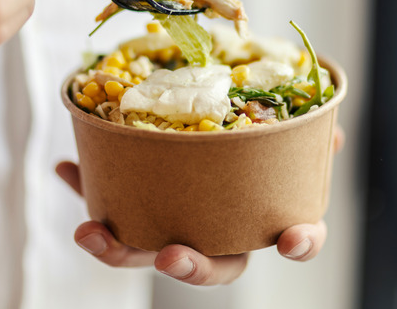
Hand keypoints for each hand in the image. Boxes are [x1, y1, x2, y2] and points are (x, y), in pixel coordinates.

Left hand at [55, 128, 344, 285]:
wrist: (203, 129)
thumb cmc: (249, 144)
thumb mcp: (280, 135)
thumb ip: (304, 135)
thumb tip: (330, 133)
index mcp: (260, 216)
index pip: (293, 239)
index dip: (298, 243)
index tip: (290, 240)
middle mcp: (216, 232)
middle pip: (209, 267)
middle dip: (188, 268)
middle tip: (169, 254)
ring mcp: (171, 225)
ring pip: (146, 252)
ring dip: (116, 247)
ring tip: (91, 230)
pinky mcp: (136, 206)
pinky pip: (111, 204)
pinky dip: (86, 189)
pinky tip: (66, 168)